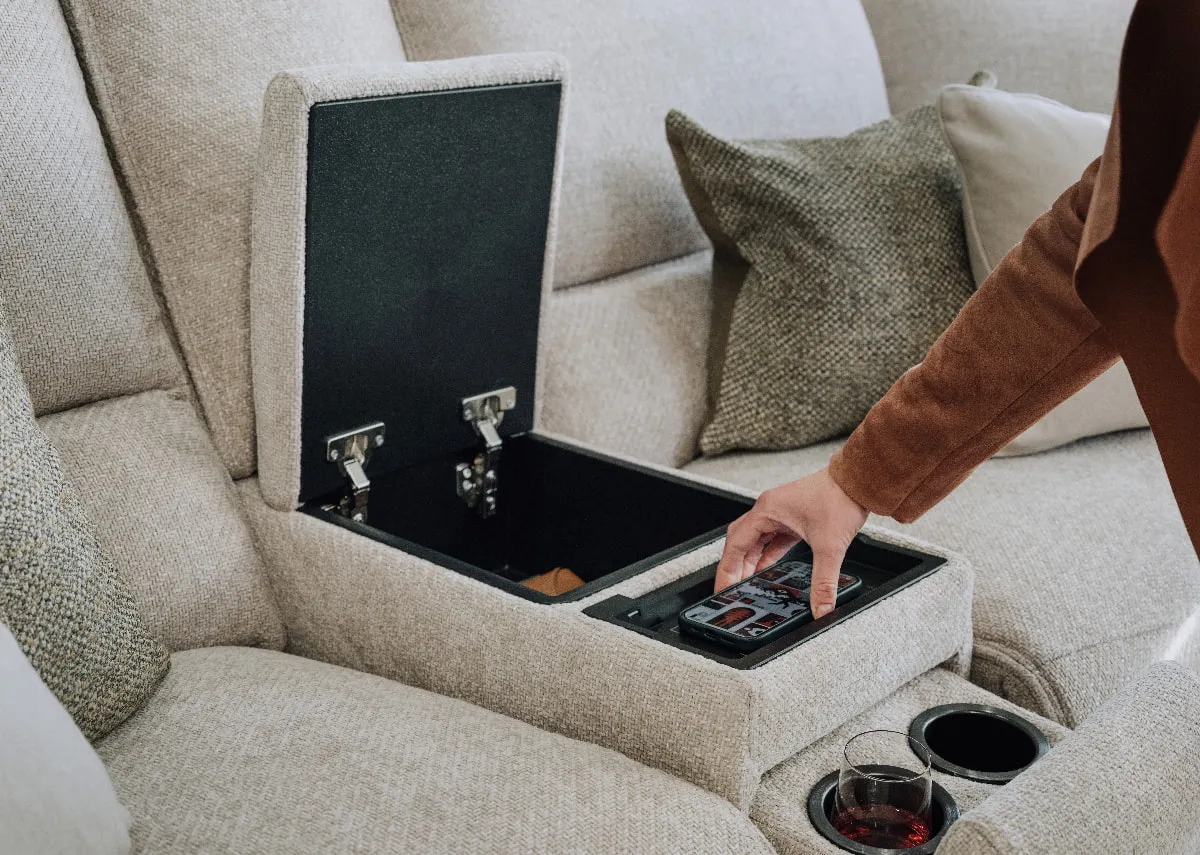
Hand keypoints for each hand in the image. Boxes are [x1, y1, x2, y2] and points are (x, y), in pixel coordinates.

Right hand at [715, 468, 867, 619]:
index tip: (723, 589)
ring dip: (749, 562)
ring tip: (747, 583)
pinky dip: (767, 555)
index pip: (735, 545)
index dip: (727, 571)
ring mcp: (779, 512)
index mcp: (766, 511)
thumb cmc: (840, 497)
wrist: (857, 481)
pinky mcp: (792, 516)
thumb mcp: (830, 547)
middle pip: (739, 542)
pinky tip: (767, 568)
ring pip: (754, 540)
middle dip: (734, 567)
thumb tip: (821, 607)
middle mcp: (768, 509)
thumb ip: (824, 582)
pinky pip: (771, 538)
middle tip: (732, 590)